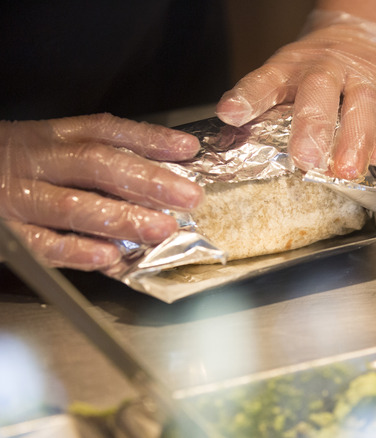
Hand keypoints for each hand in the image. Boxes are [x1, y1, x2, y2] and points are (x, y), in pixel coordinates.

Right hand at [0, 114, 202, 272]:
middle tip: (188, 196)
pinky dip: (77, 250)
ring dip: (122, 218)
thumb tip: (157, 180)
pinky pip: (42, 242)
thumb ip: (94, 162)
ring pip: (73, 205)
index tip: (188, 148)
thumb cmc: (7, 167)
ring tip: (162, 229)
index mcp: (51, 137)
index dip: (149, 139)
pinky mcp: (6, 230)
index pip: (105, 131)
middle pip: (97, 164)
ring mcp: (18, 196)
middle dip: (147, 180)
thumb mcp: (45, 150)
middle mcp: (37, 161)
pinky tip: (109, 256)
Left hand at [216, 10, 375, 179]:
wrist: (374, 35)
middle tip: (305, 158)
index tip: (230, 114)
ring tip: (346, 171)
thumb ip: (271, 109)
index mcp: (294, 65)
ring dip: (354, 140)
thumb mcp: (292, 77)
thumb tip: (238, 146)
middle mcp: (330, 66)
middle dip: (312, 125)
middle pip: (319, 89)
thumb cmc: (325, 70)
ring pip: (361, 104)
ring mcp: (367, 77)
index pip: (267, 78)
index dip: (249, 96)